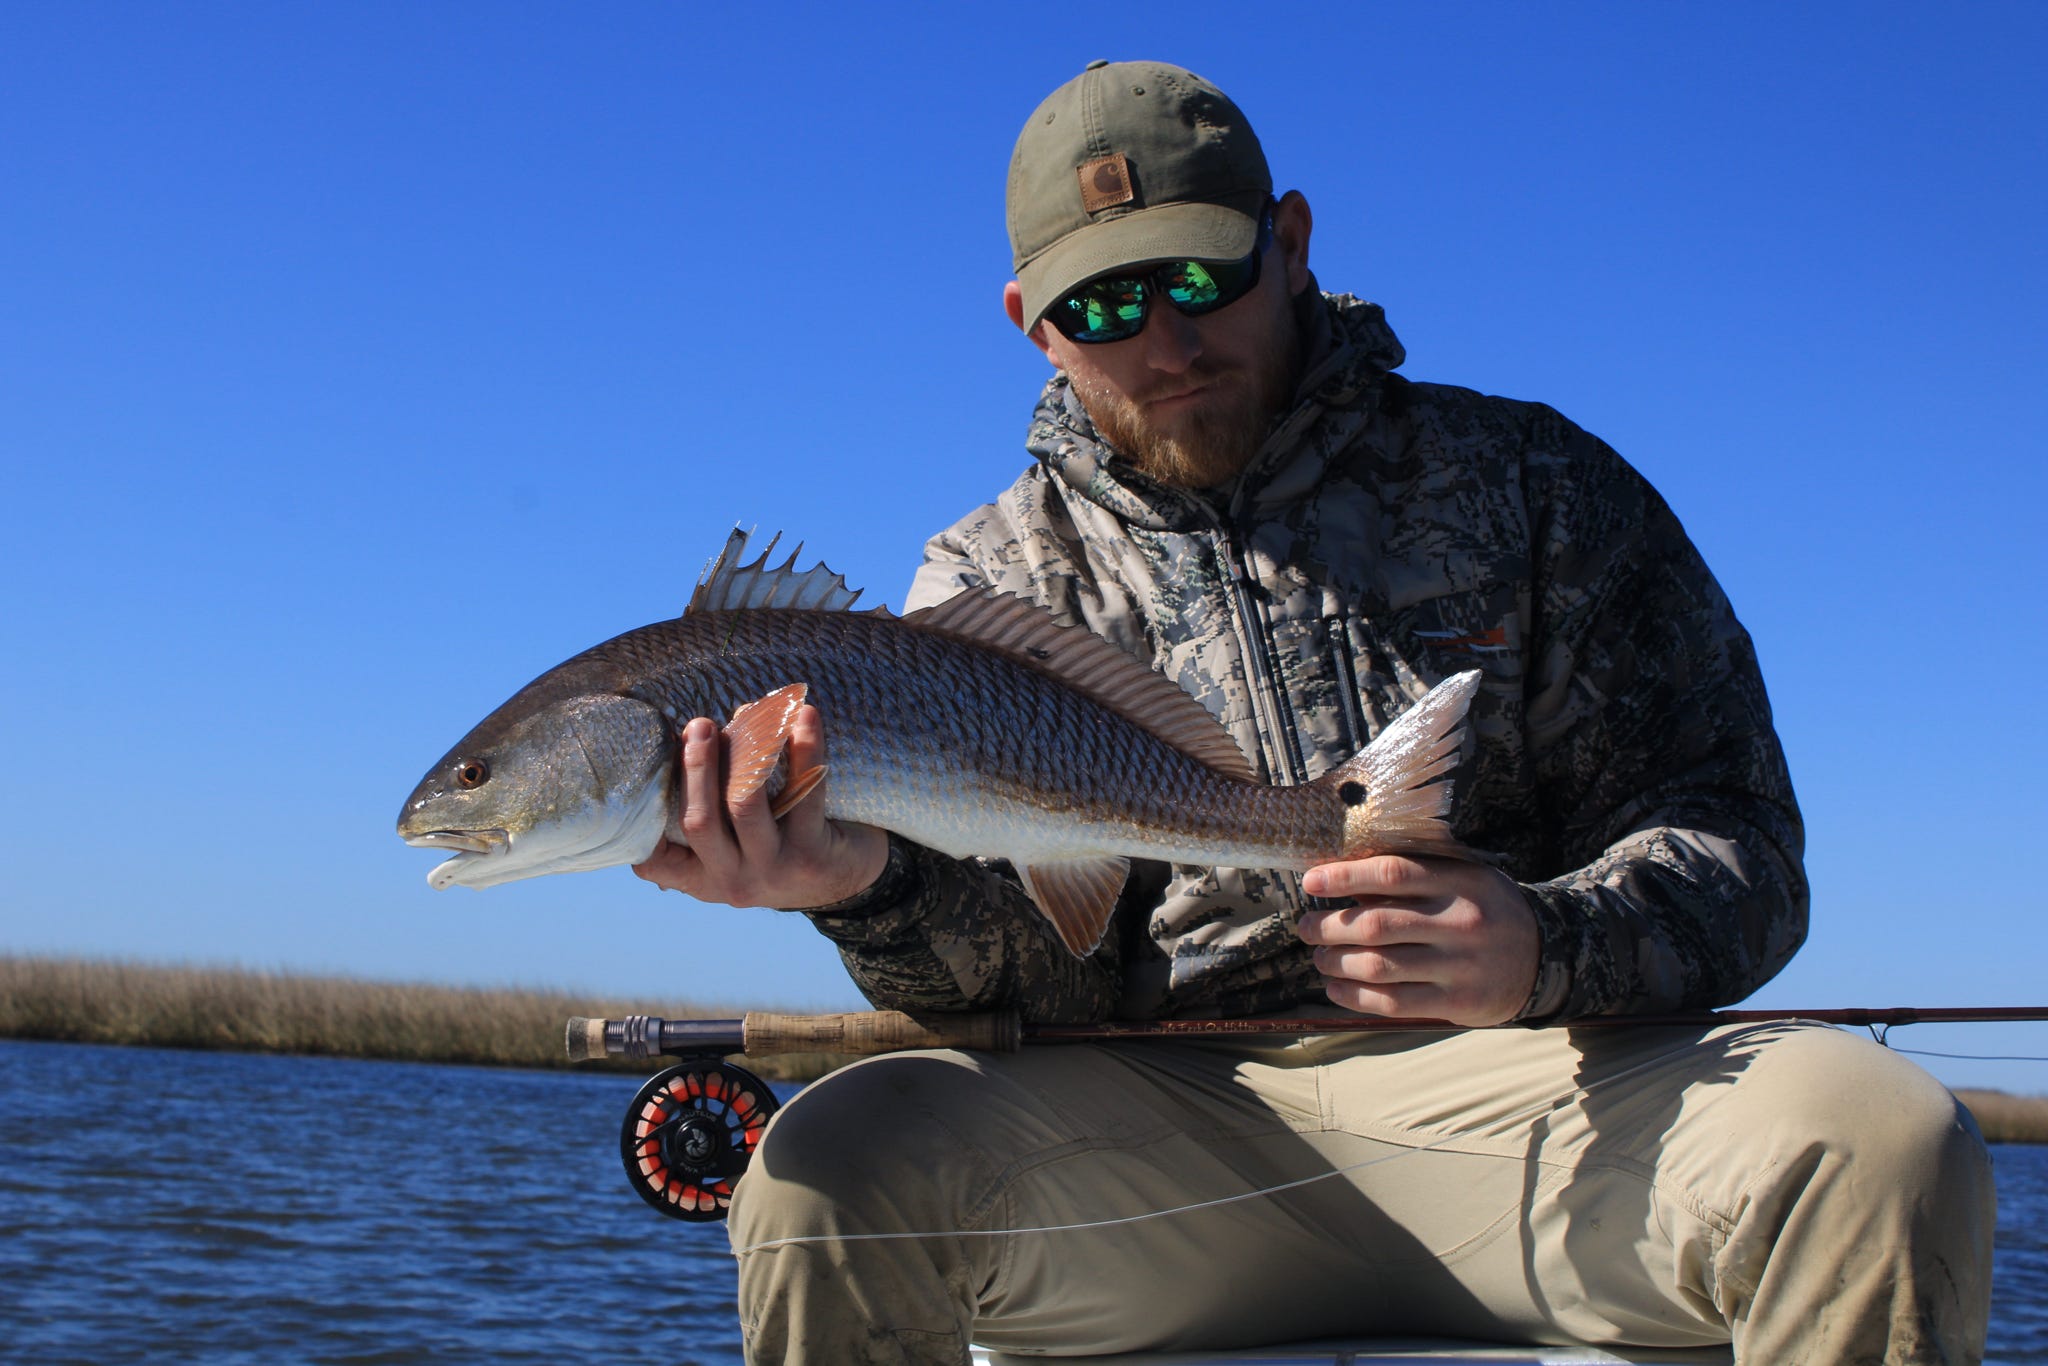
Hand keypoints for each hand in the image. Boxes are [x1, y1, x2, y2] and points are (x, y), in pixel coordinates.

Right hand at [632, 704, 889, 909]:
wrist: (848, 880)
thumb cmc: (781, 847)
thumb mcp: (738, 848)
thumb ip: (712, 812)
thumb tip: (698, 735)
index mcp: (704, 879)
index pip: (654, 861)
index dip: (640, 825)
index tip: (640, 774)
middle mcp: (733, 880)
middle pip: (700, 821)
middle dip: (696, 767)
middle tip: (699, 724)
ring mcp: (773, 869)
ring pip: (744, 805)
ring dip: (741, 753)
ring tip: (744, 714)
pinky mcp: (812, 854)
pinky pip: (804, 792)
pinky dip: (804, 747)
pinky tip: (805, 717)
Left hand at [1296, 855, 1538, 1025]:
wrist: (1546, 956)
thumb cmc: (1486, 908)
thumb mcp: (1462, 878)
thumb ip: (1413, 876)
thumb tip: (1343, 881)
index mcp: (1459, 881)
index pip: (1390, 874)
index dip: (1343, 878)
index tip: (1310, 882)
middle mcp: (1460, 922)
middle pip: (1376, 924)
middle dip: (1328, 927)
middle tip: (1305, 928)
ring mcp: (1459, 966)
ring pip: (1378, 966)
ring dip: (1335, 963)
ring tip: (1318, 958)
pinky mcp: (1457, 1002)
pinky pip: (1393, 1002)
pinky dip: (1354, 996)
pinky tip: (1335, 988)